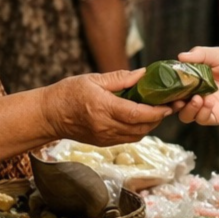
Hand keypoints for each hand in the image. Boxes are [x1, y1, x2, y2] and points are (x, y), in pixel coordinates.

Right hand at [41, 69, 170, 145]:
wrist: (49, 115)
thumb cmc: (68, 93)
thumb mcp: (93, 79)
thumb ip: (120, 79)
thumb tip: (143, 75)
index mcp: (103, 108)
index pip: (137, 114)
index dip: (156, 112)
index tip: (168, 105)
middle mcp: (105, 126)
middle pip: (141, 127)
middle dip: (158, 118)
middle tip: (169, 106)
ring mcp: (105, 137)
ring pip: (137, 135)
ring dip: (150, 125)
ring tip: (157, 111)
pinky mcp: (104, 143)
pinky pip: (128, 138)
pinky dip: (139, 129)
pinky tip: (141, 118)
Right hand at [170, 47, 218, 125]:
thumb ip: (201, 55)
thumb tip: (181, 56)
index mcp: (193, 78)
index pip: (173, 84)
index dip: (167, 86)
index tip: (165, 82)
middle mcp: (195, 93)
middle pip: (175, 103)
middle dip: (172, 102)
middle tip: (176, 97)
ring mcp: (205, 106)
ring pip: (186, 115)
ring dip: (187, 109)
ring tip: (196, 99)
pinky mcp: (216, 115)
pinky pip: (203, 119)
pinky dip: (202, 113)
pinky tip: (208, 102)